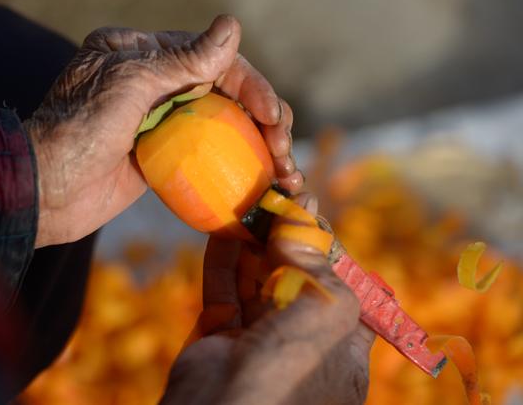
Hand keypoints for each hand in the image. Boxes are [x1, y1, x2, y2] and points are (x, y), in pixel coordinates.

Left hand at [26, 15, 302, 247]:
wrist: (43, 191)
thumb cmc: (78, 130)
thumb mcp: (130, 86)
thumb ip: (183, 61)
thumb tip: (232, 25)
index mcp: (141, 53)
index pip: (212, 59)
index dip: (250, 84)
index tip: (272, 116)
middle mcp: (154, 81)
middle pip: (224, 91)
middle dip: (263, 117)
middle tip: (284, 148)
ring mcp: (159, 120)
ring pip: (222, 123)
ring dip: (258, 145)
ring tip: (285, 170)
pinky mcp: (161, 155)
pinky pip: (208, 153)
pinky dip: (236, 164)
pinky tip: (262, 180)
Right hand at [161, 195, 374, 404]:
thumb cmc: (290, 368)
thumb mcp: (324, 310)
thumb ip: (314, 260)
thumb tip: (302, 211)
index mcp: (340, 349)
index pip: (343, 292)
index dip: (329, 251)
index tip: (311, 214)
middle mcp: (301, 344)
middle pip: (296, 279)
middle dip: (287, 238)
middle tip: (276, 196)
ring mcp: (258, 341)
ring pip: (257, 280)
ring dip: (253, 242)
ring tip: (249, 202)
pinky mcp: (220, 337)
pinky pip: (224, 290)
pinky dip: (223, 257)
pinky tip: (223, 227)